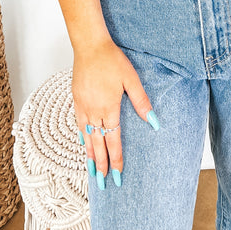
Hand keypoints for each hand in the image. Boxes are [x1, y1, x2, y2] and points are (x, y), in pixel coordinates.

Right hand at [72, 37, 156, 187]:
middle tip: (103, 183)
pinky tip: (83, 143)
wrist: (90, 46)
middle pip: (98, 144)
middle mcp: (94, 111)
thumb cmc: (112, 60)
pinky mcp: (76, 100)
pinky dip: (82, 138)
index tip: (118, 175)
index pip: (113, 140)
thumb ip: (141, 101)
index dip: (116, 159)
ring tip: (92, 171)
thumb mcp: (131, 79)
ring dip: (90, 155)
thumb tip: (154, 122)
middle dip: (101, 165)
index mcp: (108, 108)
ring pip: (86, 137)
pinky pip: (78, 124)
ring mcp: (83, 106)